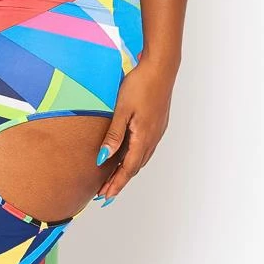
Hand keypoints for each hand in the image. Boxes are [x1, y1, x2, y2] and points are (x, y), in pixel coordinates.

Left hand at [94, 59, 175, 202]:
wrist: (161, 67)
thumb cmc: (140, 85)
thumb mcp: (122, 110)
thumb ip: (113, 136)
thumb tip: (103, 158)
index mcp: (143, 138)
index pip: (127, 169)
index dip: (116, 184)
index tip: (105, 196)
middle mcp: (152, 138)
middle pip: (134, 168)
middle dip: (119, 181)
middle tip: (105, 193)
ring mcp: (157, 132)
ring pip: (140, 159)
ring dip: (127, 171)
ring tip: (113, 179)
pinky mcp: (157, 124)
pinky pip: (145, 148)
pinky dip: (134, 158)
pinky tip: (127, 157)